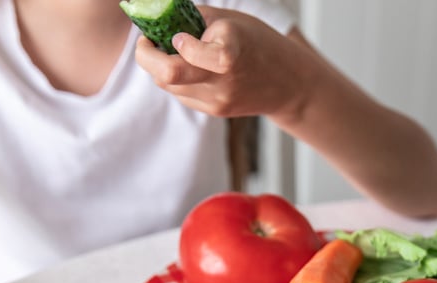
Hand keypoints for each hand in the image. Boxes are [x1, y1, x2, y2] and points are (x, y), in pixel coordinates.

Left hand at [133, 6, 310, 118]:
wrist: (289, 84)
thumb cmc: (259, 43)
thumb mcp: (231, 20)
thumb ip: (194, 20)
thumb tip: (159, 18)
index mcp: (230, 53)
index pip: (187, 55)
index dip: (174, 41)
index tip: (177, 34)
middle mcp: (222, 82)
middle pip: (166, 75)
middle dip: (147, 56)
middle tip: (148, 42)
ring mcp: (218, 100)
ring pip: (167, 85)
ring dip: (162, 66)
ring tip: (177, 52)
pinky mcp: (214, 111)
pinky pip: (181, 93)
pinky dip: (178, 78)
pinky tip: (193, 68)